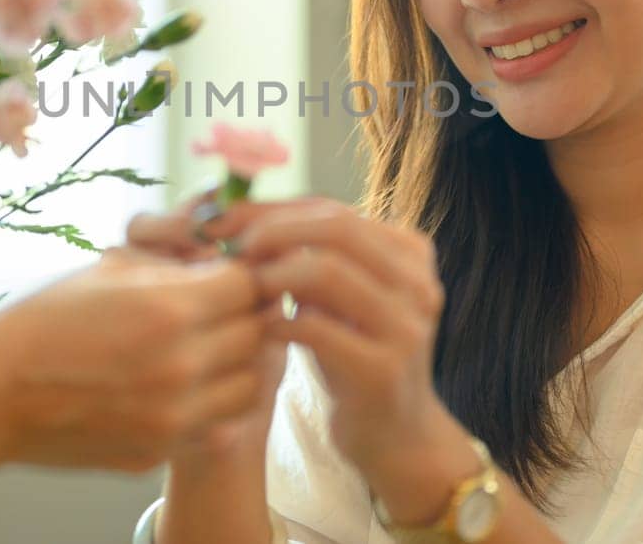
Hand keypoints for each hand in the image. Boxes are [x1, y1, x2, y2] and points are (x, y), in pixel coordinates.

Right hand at [125, 193, 289, 457]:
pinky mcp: (161, 449)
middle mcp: (181, 366)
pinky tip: (182, 386)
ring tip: (206, 348)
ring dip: (236, 362)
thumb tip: (219, 256)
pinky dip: (211, 404)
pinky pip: (218, 424)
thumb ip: (173, 265)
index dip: (239, 273)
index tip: (224, 274)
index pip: (248, 284)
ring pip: (249, 385)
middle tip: (219, 308)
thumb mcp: (109, 269)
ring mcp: (174, 417)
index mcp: (169, 310)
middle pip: (256, 332)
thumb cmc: (43, 321)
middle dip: (242, 314)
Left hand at [235, 197, 480, 521]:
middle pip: (337, 228)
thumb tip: (236, 214)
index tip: (225, 219)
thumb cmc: (352, 354)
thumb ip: (308, 255)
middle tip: (233, 250)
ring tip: (244, 289)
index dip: (275, 210)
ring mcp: (406, 327)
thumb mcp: (338, 297)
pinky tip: (259, 329)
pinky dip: (277, 322)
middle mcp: (418, 284)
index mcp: (411, 253)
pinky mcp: (383, 370)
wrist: (394, 433)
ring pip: (328, 271)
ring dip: (273, 274)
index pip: (335, 210)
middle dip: (274, 232)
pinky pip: (317, 328)